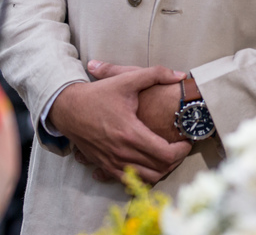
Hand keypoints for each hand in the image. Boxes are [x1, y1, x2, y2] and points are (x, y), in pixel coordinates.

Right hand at [49, 65, 191, 182]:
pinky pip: (129, 181)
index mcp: (130, 134)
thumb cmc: (98, 94)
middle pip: (160, 170)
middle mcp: (122, 153)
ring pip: (146, 179)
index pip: (166, 154)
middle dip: (176, 160)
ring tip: (168, 155)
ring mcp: (112, 163)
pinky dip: (144, 176)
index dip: (182, 150)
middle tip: (181, 147)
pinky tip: (149, 163)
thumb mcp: (126, 79)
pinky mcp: (105, 166)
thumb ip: (156, 74)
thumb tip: (180, 75)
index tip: (187, 140)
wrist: (68, 109)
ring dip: (162, 170)